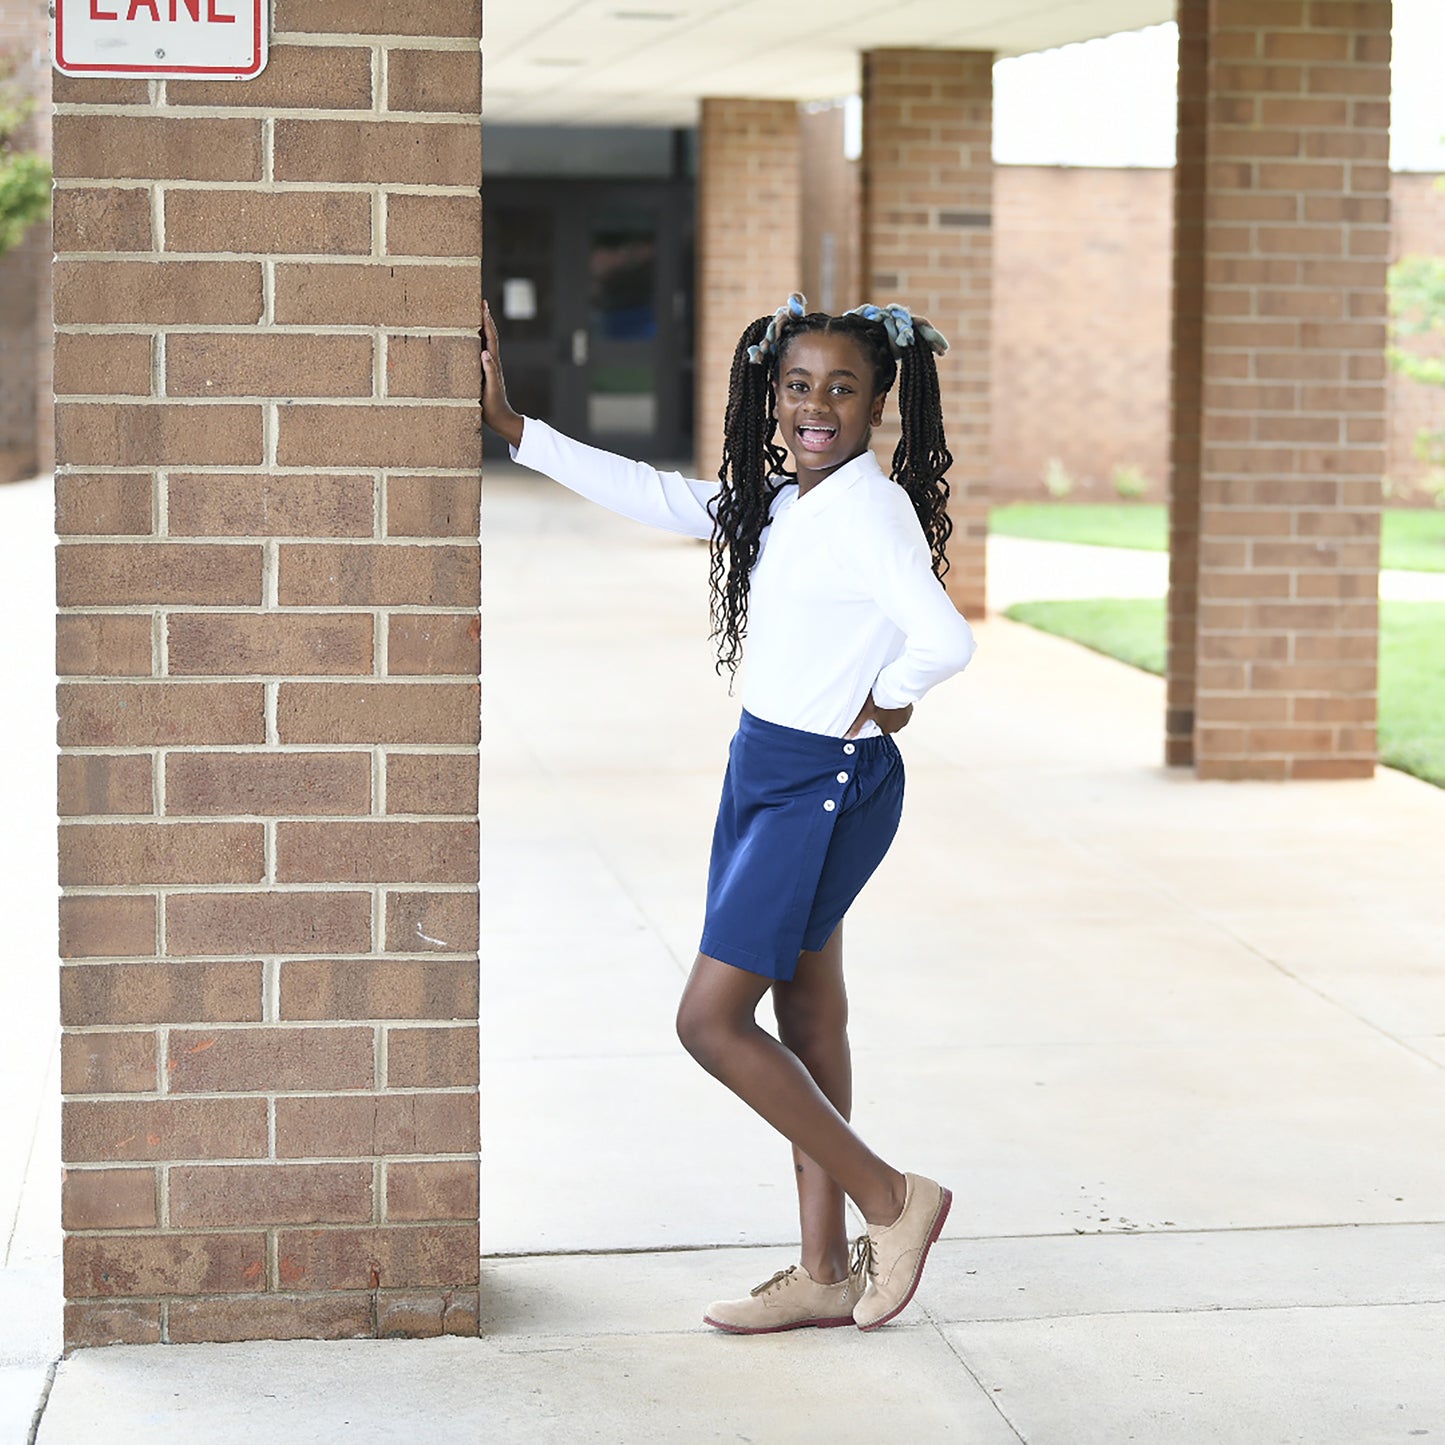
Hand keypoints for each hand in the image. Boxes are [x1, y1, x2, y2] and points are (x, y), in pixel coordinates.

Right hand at [481, 301, 524, 448]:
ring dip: (481, 328)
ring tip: (474, 314)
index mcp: (493, 363)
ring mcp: (488, 367)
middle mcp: (491, 362)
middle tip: (479, 302)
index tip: (483, 306)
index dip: (487, 321)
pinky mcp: (483, 373)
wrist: (501, 419)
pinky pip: (478, 352)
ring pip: (484, 342)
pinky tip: (469, 340)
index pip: (490, 337)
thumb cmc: (494, 406)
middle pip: (489, 335)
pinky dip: (475, 342)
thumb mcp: (490, 389)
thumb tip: (486, 353)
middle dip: (484, 318)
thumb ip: (490, 372)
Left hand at [846, 692, 911, 738]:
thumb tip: (848, 736)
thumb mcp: (865, 712)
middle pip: (887, 724)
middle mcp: (897, 726)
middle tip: (878, 706)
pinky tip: (893, 701)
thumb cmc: (881, 699)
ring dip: (890, 712)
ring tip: (885, 703)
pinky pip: (902, 711)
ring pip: (895, 718)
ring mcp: (904, 718)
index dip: (874, 722)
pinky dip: (898, 708)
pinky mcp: (909, 710)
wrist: (896, 687)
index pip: (878, 730)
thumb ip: (857, 725)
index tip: (872, 714)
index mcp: (886, 730)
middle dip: (882, 717)